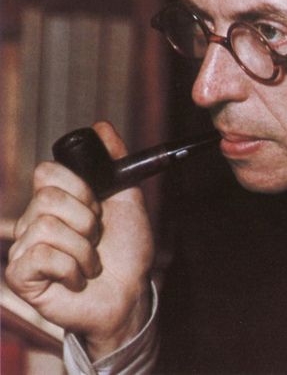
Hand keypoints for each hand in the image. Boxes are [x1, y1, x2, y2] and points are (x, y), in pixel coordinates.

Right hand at [5, 122, 154, 359]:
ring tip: (91, 262)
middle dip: (84, 218)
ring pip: (45, 226)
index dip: (77, 186)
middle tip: (95, 236)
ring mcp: (25, 248)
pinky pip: (38, 255)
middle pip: (46, 196)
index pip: (45, 171)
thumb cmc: (127, 250)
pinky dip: (69, 266)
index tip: (98, 205)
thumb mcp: (128, 197)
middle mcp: (34, 220)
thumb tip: (101, 125)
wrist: (131, 293)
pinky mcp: (22, 276)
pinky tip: (77, 278)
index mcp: (56, 200)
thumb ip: (115, 160)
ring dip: (82, 248)